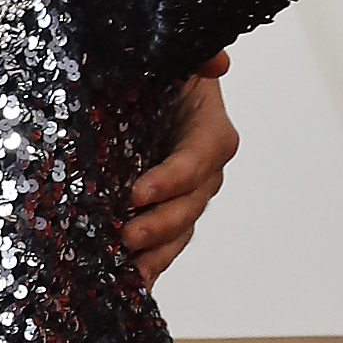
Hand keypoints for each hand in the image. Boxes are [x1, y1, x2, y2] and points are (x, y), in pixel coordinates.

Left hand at [128, 61, 235, 288]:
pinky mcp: (166, 216)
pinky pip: (164, 247)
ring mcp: (187, 198)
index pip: (198, 159)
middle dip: (159, 225)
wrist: (139, 95)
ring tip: (126, 269)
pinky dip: (148, 268)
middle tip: (125, 236)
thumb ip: (196, 56)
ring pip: (179, 232)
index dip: (172, 179)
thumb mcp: (171, 60)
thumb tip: (217, 61)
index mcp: (209, 132)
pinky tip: (129, 285)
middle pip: (190, 204)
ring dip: (155, 254)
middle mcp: (204, 171)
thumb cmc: (156, 76)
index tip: (137, 193)